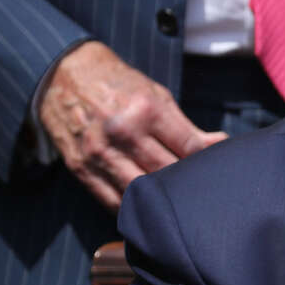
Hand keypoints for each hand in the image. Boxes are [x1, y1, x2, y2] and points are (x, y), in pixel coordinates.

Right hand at [38, 41, 225, 210]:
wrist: (64, 75)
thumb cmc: (118, 85)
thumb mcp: (156, 95)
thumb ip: (186, 126)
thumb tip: (219, 145)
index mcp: (146, 110)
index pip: (190, 148)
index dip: (208, 162)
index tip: (217, 170)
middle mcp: (123, 132)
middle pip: (168, 174)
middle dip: (188, 185)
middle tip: (200, 192)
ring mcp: (100, 153)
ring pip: (142, 193)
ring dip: (162, 202)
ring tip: (176, 207)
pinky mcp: (81, 169)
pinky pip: (113, 201)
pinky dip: (133, 209)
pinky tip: (147, 209)